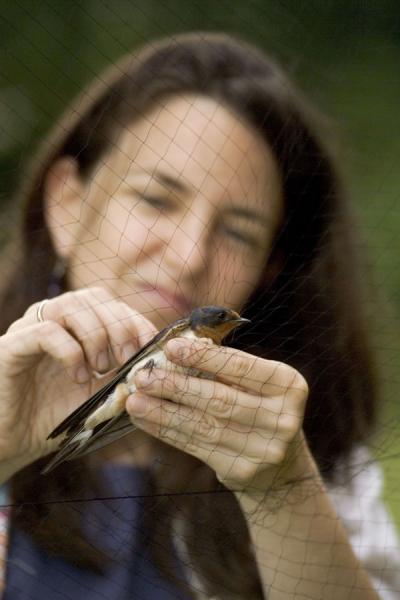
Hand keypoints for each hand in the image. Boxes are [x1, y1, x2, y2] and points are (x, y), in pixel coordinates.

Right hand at [0, 286, 156, 478]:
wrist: (14, 439)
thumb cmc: (57, 413)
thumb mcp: (100, 393)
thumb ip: (124, 376)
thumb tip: (156, 366)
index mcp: (76, 323)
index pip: (112, 303)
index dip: (136, 321)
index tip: (149, 349)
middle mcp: (53, 318)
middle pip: (95, 297)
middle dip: (119, 327)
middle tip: (125, 361)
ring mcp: (30, 327)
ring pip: (70, 306)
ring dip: (96, 336)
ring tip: (100, 368)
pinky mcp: (11, 346)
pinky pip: (45, 331)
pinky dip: (70, 351)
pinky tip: (78, 376)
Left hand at [127, 337, 308, 493]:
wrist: (281, 470)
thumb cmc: (261, 410)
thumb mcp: (259, 386)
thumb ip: (228, 369)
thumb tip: (175, 352)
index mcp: (288, 385)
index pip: (241, 366)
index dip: (203, 357)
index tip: (171, 347)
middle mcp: (281, 418)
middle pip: (219, 399)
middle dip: (176, 386)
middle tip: (143, 376)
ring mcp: (263, 448)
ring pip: (202, 425)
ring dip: (163, 411)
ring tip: (135, 399)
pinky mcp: (241, 470)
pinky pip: (196, 445)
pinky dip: (166, 430)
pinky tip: (145, 420)